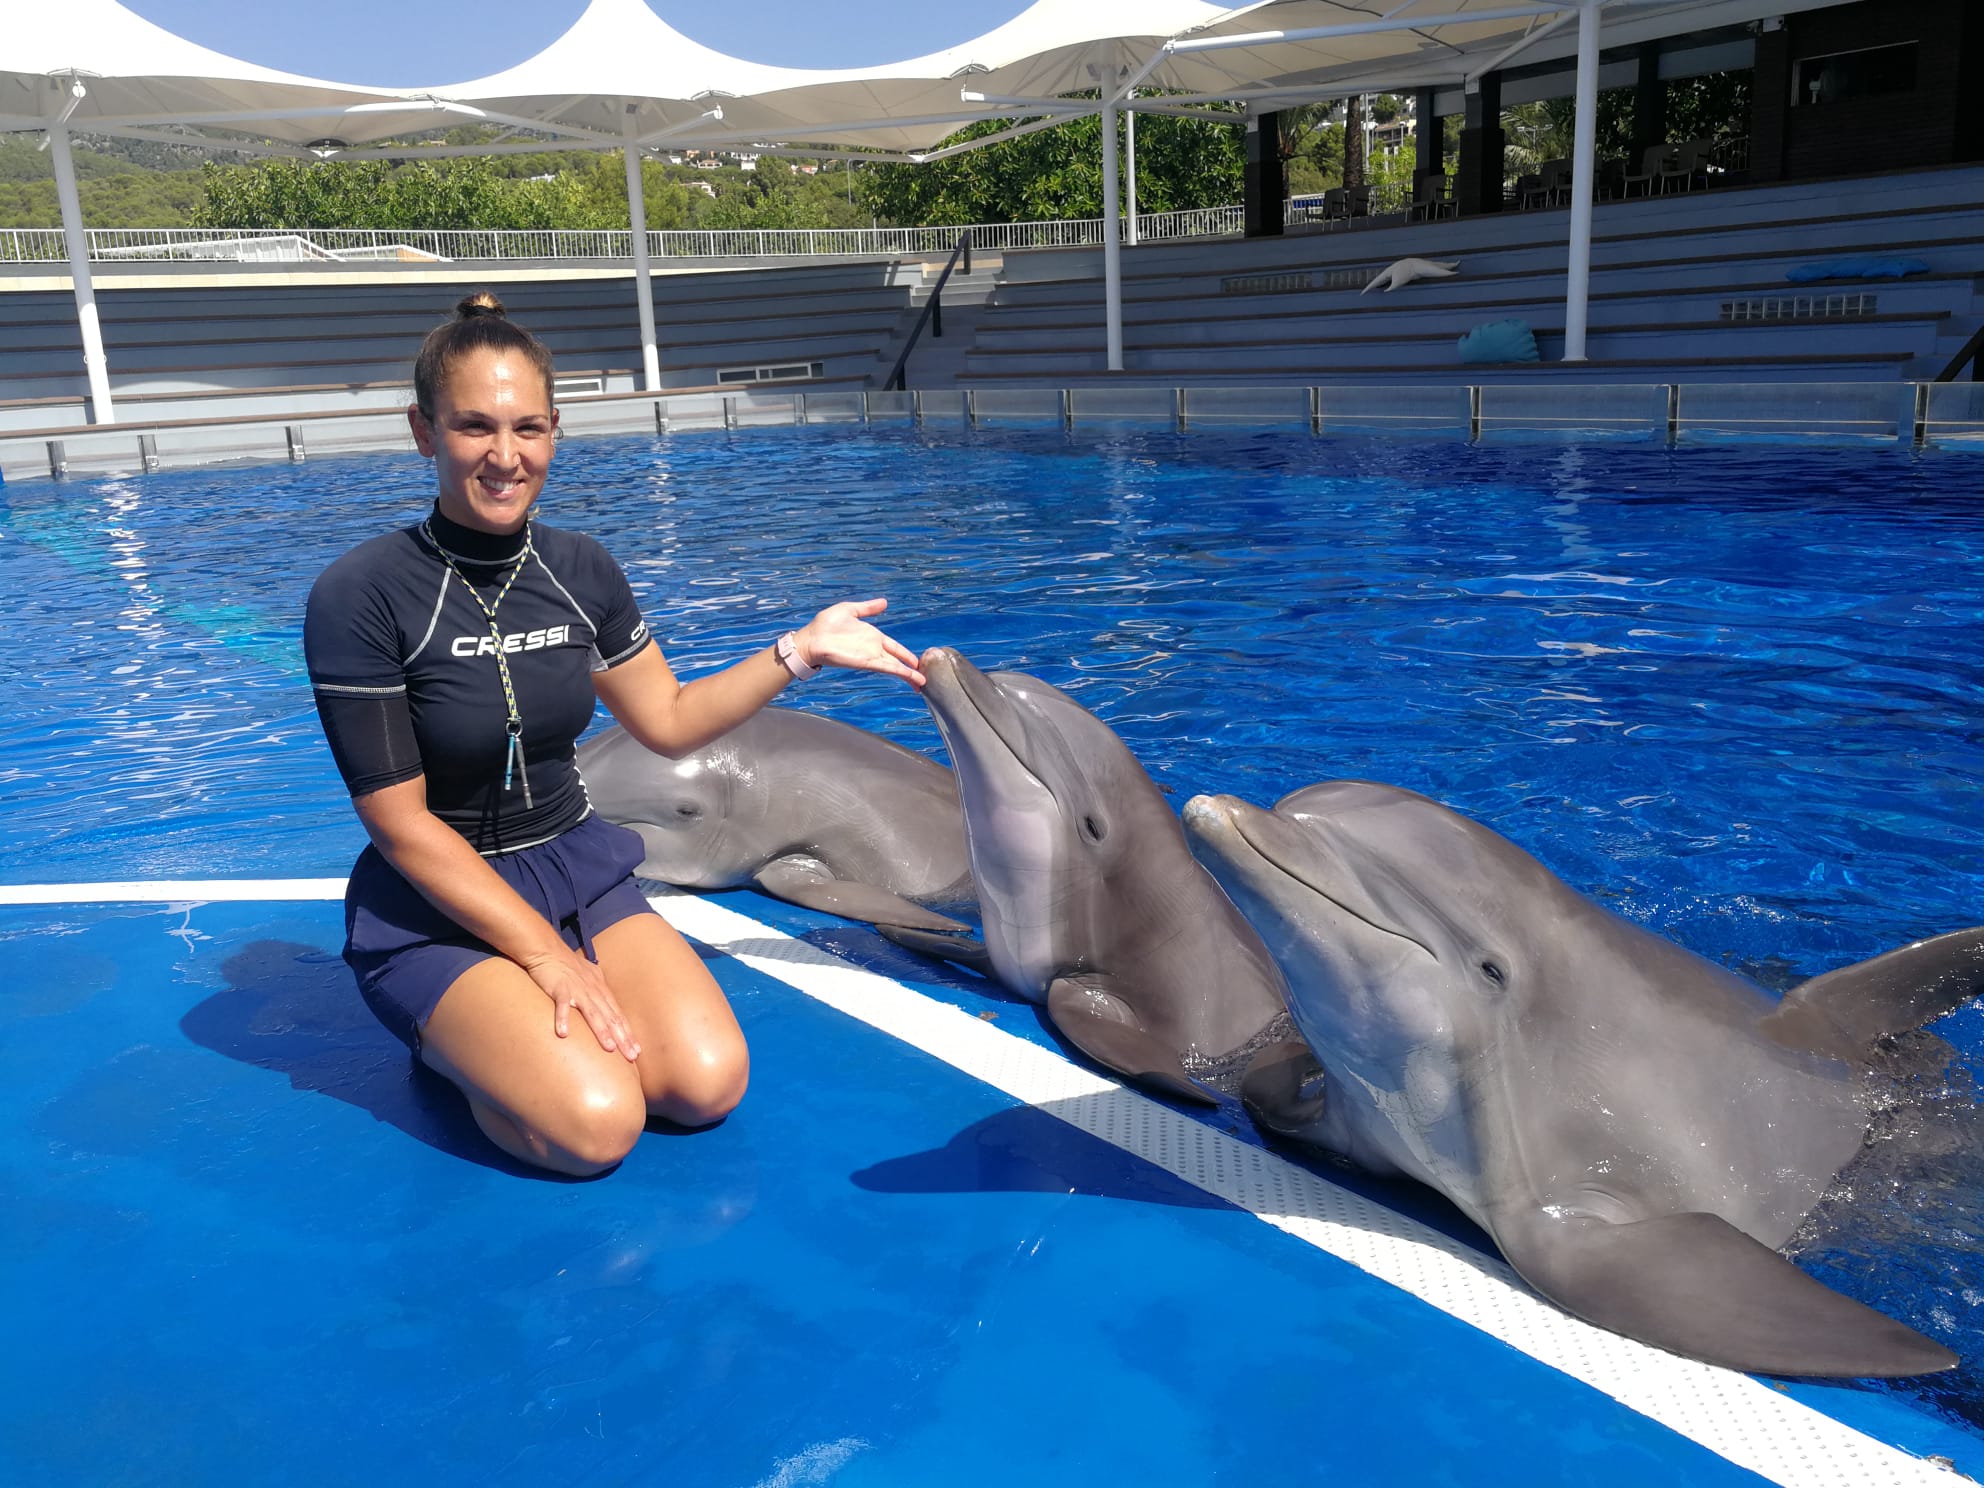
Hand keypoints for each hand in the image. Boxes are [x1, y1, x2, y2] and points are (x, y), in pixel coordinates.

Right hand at [519, 946, 641, 1060]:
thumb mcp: (589, 975)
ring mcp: (577, 989)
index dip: (628, 1033)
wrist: (547, 949)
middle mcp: (593, 990)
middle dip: (622, 1037)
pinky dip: (563, 1018)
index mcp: (600, 989)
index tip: (637, 1051)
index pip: (618, 1015)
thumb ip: (598, 990)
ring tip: (610, 1048)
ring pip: (592, 1013)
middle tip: (632, 1056)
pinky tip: (564, 1034)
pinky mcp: (559, 988)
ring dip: (601, 1030)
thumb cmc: (567, 963)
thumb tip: (606, 1002)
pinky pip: (562, 1005)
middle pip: (611, 1017)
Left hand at [795, 598, 926, 688]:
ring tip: (922, 684)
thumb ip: (867, 608)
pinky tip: (910, 677)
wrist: (811, 639)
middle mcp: (874, 648)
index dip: (906, 654)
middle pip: (897, 660)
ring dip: (909, 675)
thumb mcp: (849, 610)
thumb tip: (884, 602)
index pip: (894, 647)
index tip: (917, 662)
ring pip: (895, 667)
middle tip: (924, 678)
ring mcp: (871, 657)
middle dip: (911, 669)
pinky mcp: (866, 663)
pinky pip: (887, 668)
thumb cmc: (825, 625)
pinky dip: (900, 673)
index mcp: (872, 636)